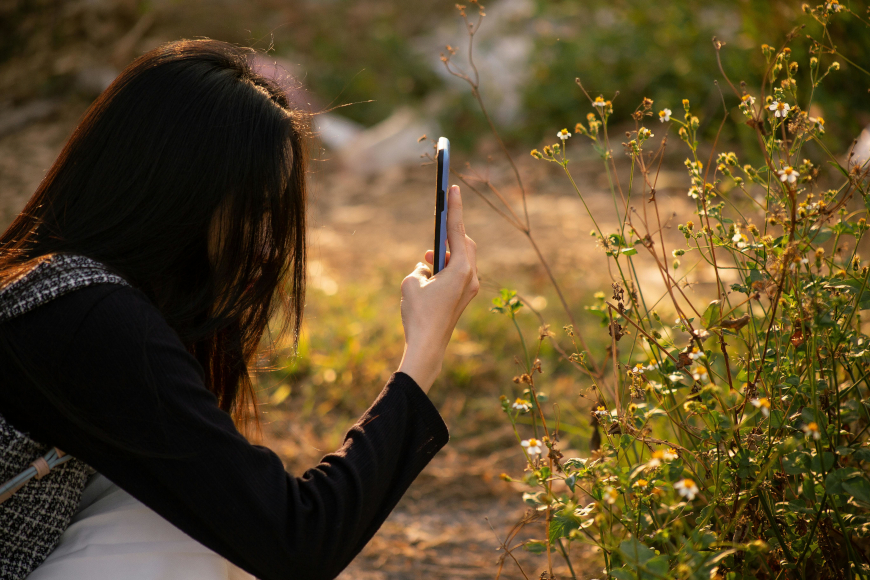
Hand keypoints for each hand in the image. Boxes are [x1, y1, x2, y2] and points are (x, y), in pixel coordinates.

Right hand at [397, 185, 478, 392]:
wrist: (428, 346)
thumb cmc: (418, 314)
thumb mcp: (411, 282)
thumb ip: (421, 268)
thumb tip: (428, 268)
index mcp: (461, 268)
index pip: (456, 230)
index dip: (454, 207)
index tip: (453, 188)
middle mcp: (471, 277)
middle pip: (464, 244)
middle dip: (449, 236)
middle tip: (435, 232)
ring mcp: (470, 288)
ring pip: (462, 260)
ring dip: (445, 255)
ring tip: (426, 261)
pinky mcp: (465, 298)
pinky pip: (459, 274)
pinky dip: (446, 269)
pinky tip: (430, 276)